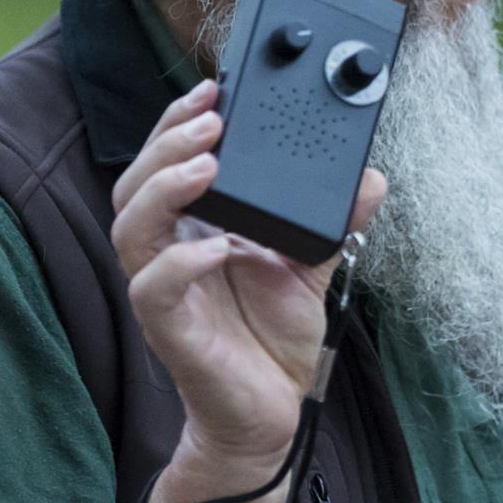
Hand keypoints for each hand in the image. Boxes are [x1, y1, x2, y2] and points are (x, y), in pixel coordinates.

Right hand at [110, 79, 386, 470]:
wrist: (272, 414)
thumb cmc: (275, 338)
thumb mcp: (313, 266)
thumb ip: (333, 220)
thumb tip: (371, 175)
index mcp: (194, 229)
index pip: (167, 164)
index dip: (179, 123)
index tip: (214, 88)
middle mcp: (171, 253)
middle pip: (136, 183)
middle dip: (168, 142)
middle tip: (211, 117)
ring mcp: (165, 291)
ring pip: (131, 226)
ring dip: (165, 187)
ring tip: (207, 163)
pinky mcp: (171, 331)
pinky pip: (154, 290)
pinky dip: (182, 264)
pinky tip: (218, 247)